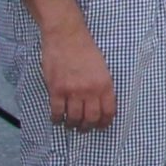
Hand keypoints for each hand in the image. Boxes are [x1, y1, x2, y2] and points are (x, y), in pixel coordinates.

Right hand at [25, 0, 114, 131]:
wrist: (67, 36)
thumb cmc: (85, 49)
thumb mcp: (102, 67)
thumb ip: (101, 86)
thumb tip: (100, 104)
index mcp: (105, 84)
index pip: (108, 111)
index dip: (105, 123)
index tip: (101, 126)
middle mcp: (91, 90)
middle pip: (91, 118)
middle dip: (88, 127)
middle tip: (84, 128)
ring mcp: (73, 91)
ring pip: (74, 118)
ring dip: (72, 125)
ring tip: (71, 125)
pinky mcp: (57, 89)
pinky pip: (57, 111)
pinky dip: (57, 119)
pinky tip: (57, 119)